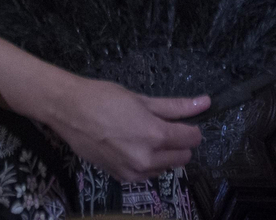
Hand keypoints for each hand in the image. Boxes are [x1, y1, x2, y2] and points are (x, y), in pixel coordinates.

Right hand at [38, 75, 208, 182]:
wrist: (69, 111)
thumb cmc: (105, 98)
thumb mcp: (142, 99)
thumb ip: (176, 106)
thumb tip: (205, 102)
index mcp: (155, 135)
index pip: (191, 139)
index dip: (191, 128)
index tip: (185, 122)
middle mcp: (148, 159)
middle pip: (183, 157)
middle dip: (179, 142)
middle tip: (162, 126)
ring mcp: (134, 172)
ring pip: (165, 167)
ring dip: (163, 154)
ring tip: (144, 135)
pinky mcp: (122, 178)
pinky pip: (147, 174)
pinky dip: (148, 162)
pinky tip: (133, 146)